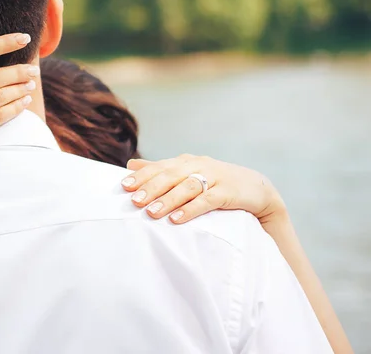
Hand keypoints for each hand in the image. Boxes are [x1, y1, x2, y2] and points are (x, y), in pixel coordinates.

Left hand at [121, 154, 288, 225]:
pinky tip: (176, 219)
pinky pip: (207, 200)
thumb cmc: (215, 182)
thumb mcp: (188, 173)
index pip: (160, 167)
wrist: (257, 188)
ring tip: (151, 212)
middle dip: (151, 188)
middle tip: (134, 201)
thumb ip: (160, 169)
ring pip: (187, 187)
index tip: (124, 186)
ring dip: (168, 200)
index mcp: (185, 161)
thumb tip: (131, 165)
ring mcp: (214, 177)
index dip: (142, 176)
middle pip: (171, 175)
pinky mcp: (228, 192)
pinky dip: (191, 209)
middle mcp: (198, 165)